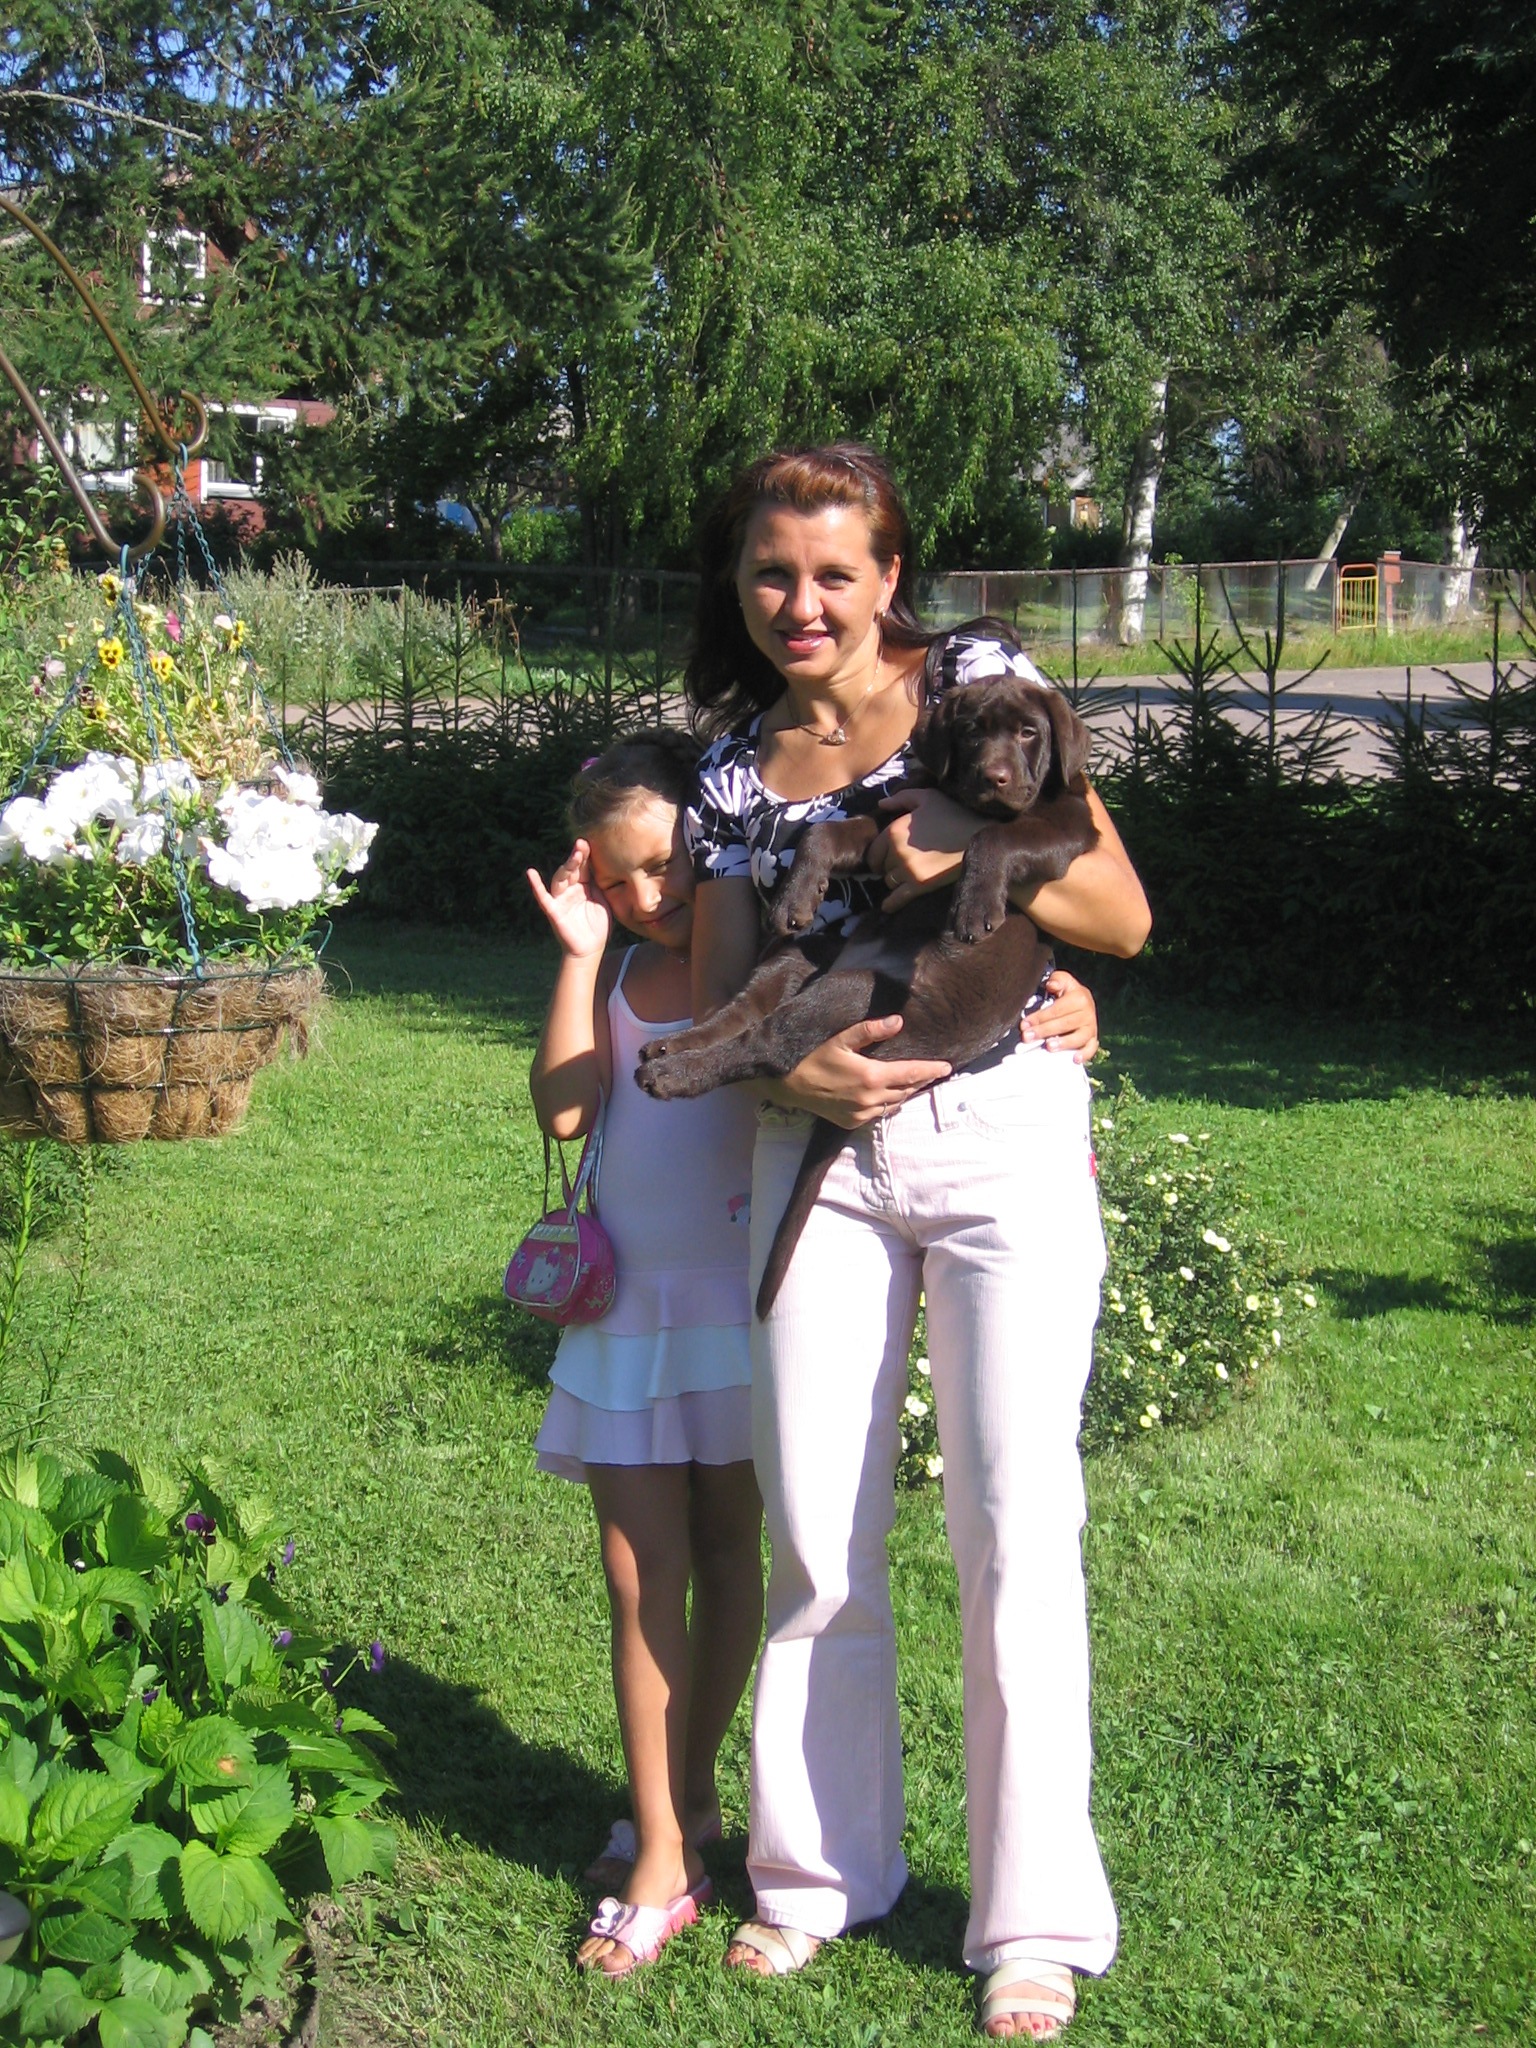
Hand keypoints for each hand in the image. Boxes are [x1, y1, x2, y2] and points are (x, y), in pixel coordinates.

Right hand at [526, 841, 610, 957]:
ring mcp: (560, 899)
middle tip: (583, 845)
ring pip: (560, 879)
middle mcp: (570, 889)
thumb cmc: (597, 924)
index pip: (583, 866)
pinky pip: (543, 897)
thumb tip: (603, 862)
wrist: (591, 949)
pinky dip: (536, 886)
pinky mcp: (554, 911)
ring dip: (566, 867)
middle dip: (577, 857)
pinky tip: (531, 873)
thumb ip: (599, 883)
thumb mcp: (602, 899)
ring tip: (574, 856)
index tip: (590, 842)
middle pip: (571, 870)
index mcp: (583, 885)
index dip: (585, 855)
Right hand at [770, 1015, 951, 1128]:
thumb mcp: (841, 1039)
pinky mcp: (854, 1122)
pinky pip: (881, 1113)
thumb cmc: (814, 1057)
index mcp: (871, 1076)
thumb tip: (898, 1022)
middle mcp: (871, 1098)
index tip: (948, 1067)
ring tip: (914, 1081)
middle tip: (933, 1071)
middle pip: (907, 1089)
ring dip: (906, 1092)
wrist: (789, 1086)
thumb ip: (870, 1030)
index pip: (912, 1073)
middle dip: (921, 1080)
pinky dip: (889, 1103)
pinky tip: (889, 1094)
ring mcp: (863, 1113)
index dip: (932, 1070)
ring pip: (895, 1103)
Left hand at [870, 788, 982, 910]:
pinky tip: (887, 906)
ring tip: (905, 878)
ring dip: (895, 881)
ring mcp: (908, 870)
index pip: (874, 851)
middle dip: (888, 867)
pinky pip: (896, 899)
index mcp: (894, 831)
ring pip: (890, 881)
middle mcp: (897, 851)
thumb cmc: (954, 814)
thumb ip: (901, 798)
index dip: (879, 855)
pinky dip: (890, 903)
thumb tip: (881, 804)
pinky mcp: (920, 885)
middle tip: (899, 866)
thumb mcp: (927, 798)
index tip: (886, 857)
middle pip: (882, 867)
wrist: (979, 836)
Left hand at [1022, 969, 1098, 1062]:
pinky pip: (1091, 1048)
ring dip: (1064, 1043)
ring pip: (1079, 1037)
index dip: (1039, 1017)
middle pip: (1065, 1024)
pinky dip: (1084, 1054)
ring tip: (1049, 1046)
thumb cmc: (1067, 992)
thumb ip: (1056, 980)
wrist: (1083, 1001)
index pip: (1056, 1010)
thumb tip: (1051, 985)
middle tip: (1027, 1037)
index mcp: (1079, 997)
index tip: (1024, 1024)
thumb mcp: (1062, 980)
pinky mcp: (1093, 1039)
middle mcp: (1088, 1013)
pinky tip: (1074, 1059)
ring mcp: (1091, 1027)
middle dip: (1044, 1031)